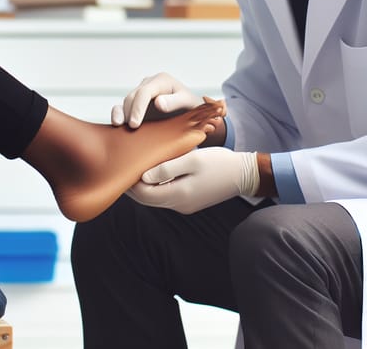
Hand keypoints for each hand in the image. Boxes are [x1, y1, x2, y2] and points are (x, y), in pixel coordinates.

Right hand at [111, 72, 200, 127]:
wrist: (191, 114)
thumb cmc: (192, 107)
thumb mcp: (188, 103)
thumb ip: (175, 102)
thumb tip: (158, 102)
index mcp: (162, 80)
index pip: (144, 92)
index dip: (138, 108)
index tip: (135, 124)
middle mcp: (149, 84)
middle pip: (133, 96)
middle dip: (130, 112)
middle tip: (131, 129)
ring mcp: (141, 94)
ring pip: (126, 102)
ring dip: (122, 114)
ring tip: (120, 127)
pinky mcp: (136, 104)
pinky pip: (123, 107)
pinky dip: (118, 114)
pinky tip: (117, 124)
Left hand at [128, 147, 259, 213]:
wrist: (243, 174)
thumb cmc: (219, 163)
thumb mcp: (192, 160)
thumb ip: (166, 168)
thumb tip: (142, 176)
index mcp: (178, 195)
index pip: (144, 194)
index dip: (130, 182)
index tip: (123, 164)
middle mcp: (179, 205)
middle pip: (147, 199)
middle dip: (133, 186)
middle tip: (123, 167)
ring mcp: (185, 205)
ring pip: (156, 198)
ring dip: (145, 186)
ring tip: (136, 167)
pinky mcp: (190, 201)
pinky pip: (166, 195)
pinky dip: (156, 186)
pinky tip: (154, 172)